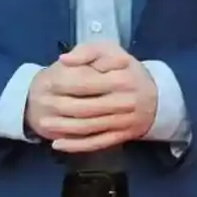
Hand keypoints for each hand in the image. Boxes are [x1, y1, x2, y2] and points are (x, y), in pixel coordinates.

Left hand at [24, 41, 157, 153]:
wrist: (155, 96)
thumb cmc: (126, 70)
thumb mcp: (111, 50)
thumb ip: (88, 51)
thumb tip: (64, 60)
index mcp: (121, 77)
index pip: (86, 82)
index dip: (64, 83)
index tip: (47, 82)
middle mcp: (123, 101)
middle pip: (86, 108)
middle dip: (60, 109)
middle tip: (40, 106)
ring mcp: (122, 121)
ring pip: (89, 128)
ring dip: (64, 130)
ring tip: (44, 126)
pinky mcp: (121, 136)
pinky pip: (96, 143)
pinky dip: (76, 145)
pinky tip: (59, 144)